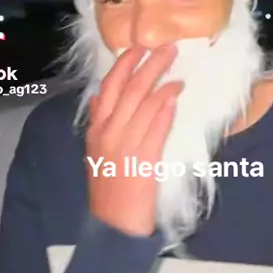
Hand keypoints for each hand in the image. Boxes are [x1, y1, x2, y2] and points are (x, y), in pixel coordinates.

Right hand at [85, 44, 182, 236]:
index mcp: (97, 129)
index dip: (125, 65)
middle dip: (149, 66)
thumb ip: (98, 123)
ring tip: (177, 70)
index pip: (109, 87)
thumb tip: (99, 97)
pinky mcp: (144, 160)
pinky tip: (175, 96)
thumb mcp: (95, 152)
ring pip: (143, 105)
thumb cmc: (108, 186)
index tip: (139, 47)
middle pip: (129, 90)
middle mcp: (108, 133)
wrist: (113, 224)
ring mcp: (126, 146)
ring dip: (162, 84)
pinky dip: (165, 110)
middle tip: (168, 49)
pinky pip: (155, 128)